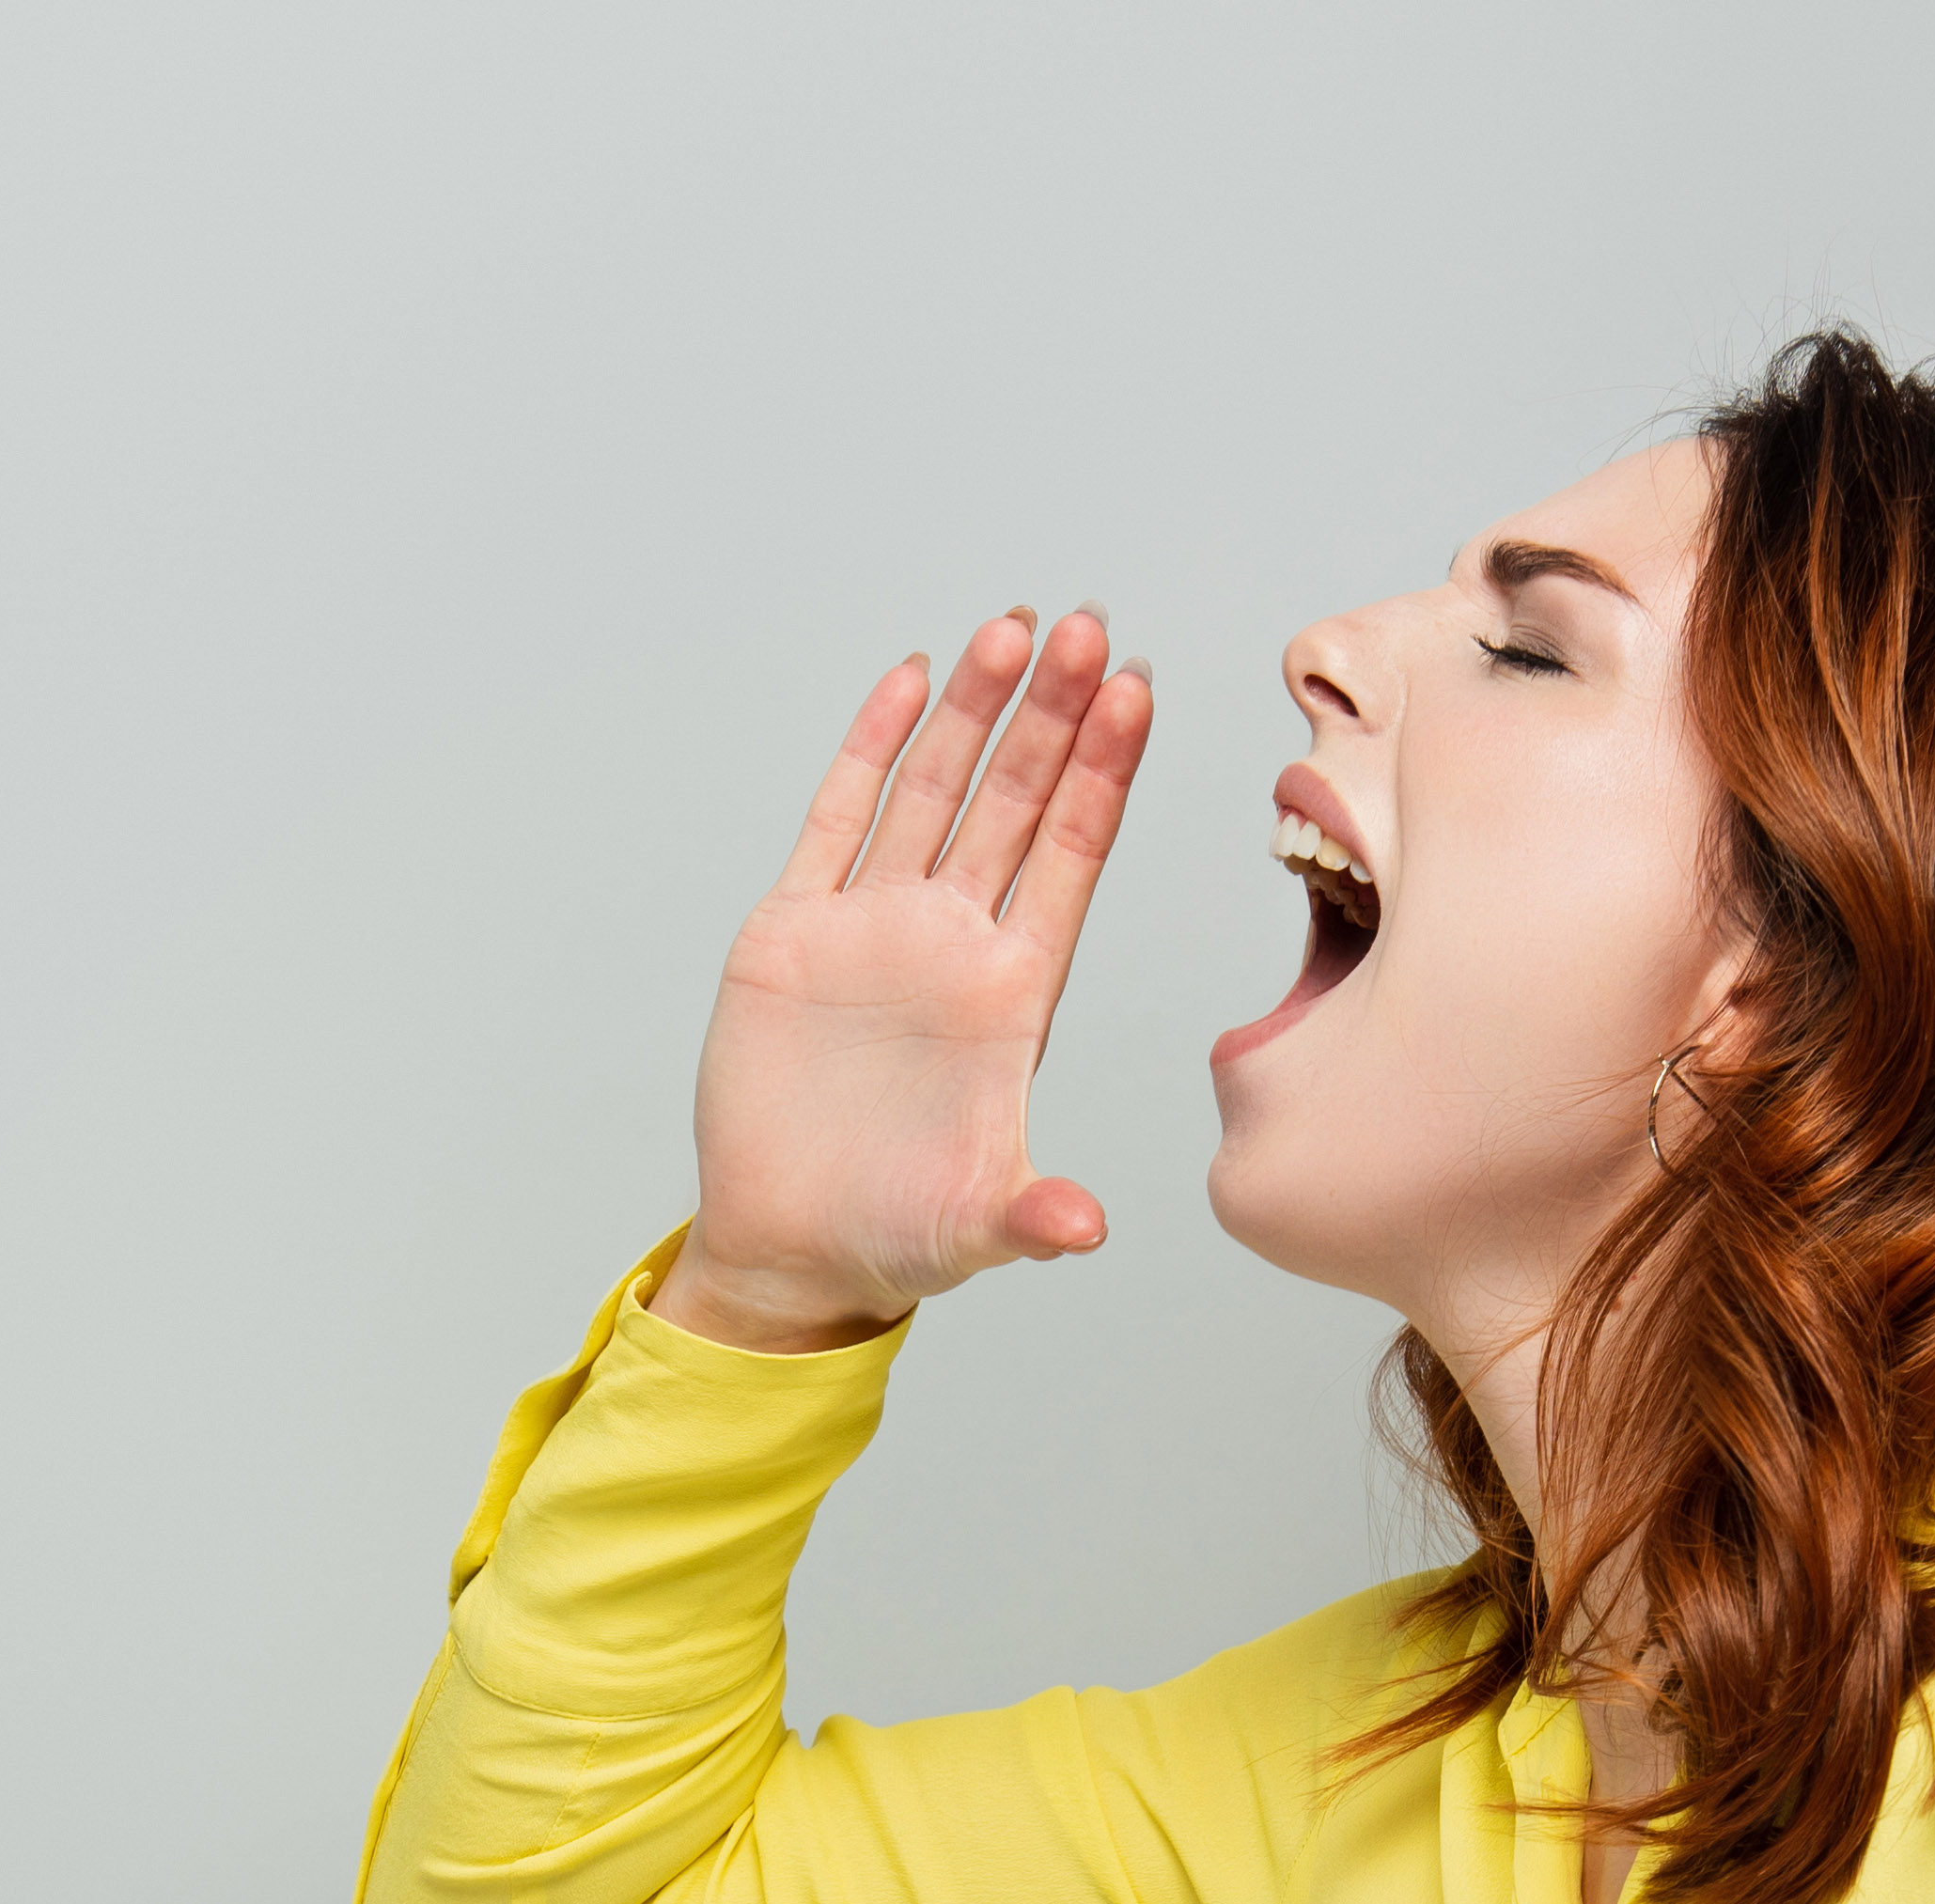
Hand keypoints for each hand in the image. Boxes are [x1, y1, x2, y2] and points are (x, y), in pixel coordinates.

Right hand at [653, 606, 1152, 1353]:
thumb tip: (1085, 1230)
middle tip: (1093, 626)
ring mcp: (878, 927)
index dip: (1104, 778)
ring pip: (937, 791)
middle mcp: (956, 944)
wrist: (795, 1247)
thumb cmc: (899, 1240)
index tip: (1139, 696)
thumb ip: (1031, 1219)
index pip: (1072, 861)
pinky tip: (910, 677)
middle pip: (1018, 804)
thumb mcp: (975, 1231)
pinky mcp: (798, 929)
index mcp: (1014, 998)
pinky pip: (840, 815)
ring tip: (1016, 627)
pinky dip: (873, 747)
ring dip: (976, 710)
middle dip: (1056, 716)